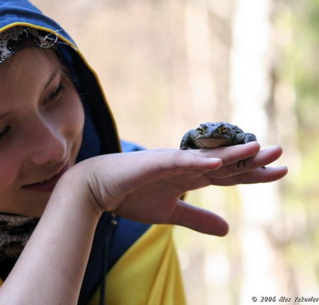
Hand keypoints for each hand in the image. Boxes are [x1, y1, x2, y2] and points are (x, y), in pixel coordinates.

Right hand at [74, 142, 286, 235]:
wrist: (96, 188)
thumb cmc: (131, 196)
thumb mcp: (170, 213)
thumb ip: (197, 217)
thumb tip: (228, 229)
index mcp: (190, 176)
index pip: (227, 174)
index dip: (252, 174)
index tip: (279, 171)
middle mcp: (184, 165)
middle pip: (223, 162)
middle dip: (251, 158)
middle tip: (281, 153)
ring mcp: (169, 162)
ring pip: (204, 157)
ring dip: (230, 153)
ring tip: (257, 148)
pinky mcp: (152, 163)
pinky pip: (177, 161)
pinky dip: (196, 161)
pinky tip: (217, 163)